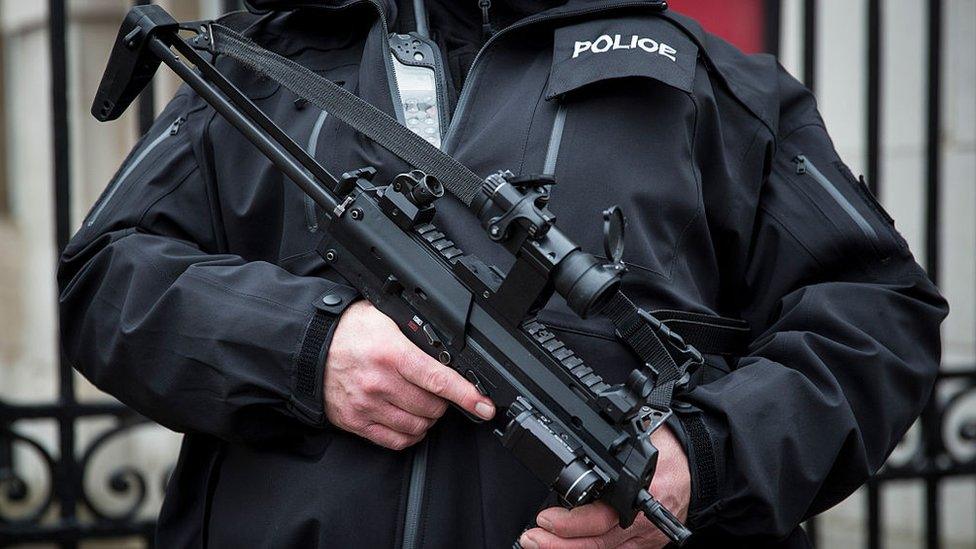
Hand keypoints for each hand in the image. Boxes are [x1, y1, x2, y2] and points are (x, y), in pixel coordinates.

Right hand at [324, 300, 494, 448]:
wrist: (308, 346)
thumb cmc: (348, 330)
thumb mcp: (385, 317)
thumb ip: (415, 332)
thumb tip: (446, 346)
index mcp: (391, 354)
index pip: (439, 380)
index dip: (466, 395)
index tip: (484, 406)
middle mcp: (380, 382)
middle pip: (432, 407)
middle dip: (444, 402)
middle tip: (438, 391)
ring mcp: (367, 405)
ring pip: (417, 425)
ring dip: (428, 418)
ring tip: (423, 404)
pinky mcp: (356, 422)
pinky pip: (395, 440)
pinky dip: (410, 434)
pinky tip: (411, 421)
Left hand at [519, 425, 689, 548]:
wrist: (700, 463)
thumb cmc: (669, 446)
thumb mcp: (641, 434)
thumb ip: (615, 438)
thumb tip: (583, 422)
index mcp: (641, 491)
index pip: (601, 516)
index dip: (571, 523)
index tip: (546, 519)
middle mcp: (642, 520)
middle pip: (597, 542)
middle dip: (559, 544)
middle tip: (532, 538)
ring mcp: (645, 536)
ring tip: (538, 543)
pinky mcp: (645, 543)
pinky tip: (563, 546)